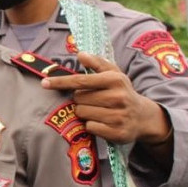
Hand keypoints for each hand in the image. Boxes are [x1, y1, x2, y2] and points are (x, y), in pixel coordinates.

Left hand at [41, 52, 170, 144]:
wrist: (143, 116)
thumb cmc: (121, 92)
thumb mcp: (114, 74)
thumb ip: (97, 63)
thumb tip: (81, 54)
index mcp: (114, 80)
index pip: (80, 80)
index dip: (60, 82)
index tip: (44, 83)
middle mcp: (118, 97)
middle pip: (78, 98)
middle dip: (80, 99)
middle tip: (94, 100)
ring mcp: (118, 116)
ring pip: (82, 113)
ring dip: (84, 112)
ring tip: (99, 110)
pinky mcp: (117, 132)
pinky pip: (89, 127)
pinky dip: (91, 125)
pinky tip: (102, 122)